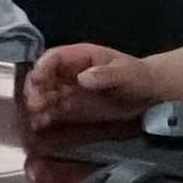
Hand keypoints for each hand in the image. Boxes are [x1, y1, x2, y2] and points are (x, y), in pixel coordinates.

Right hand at [20, 42, 149, 132]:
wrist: (148, 93)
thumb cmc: (138, 76)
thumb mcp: (127, 73)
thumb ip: (106, 74)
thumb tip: (82, 78)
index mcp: (80, 57)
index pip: (54, 58)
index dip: (42, 68)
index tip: (37, 81)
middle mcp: (69, 72)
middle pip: (43, 77)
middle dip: (35, 89)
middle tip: (34, 104)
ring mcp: (69, 90)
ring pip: (45, 95)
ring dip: (37, 106)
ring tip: (36, 118)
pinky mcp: (72, 107)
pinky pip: (53, 111)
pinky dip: (44, 117)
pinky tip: (40, 125)